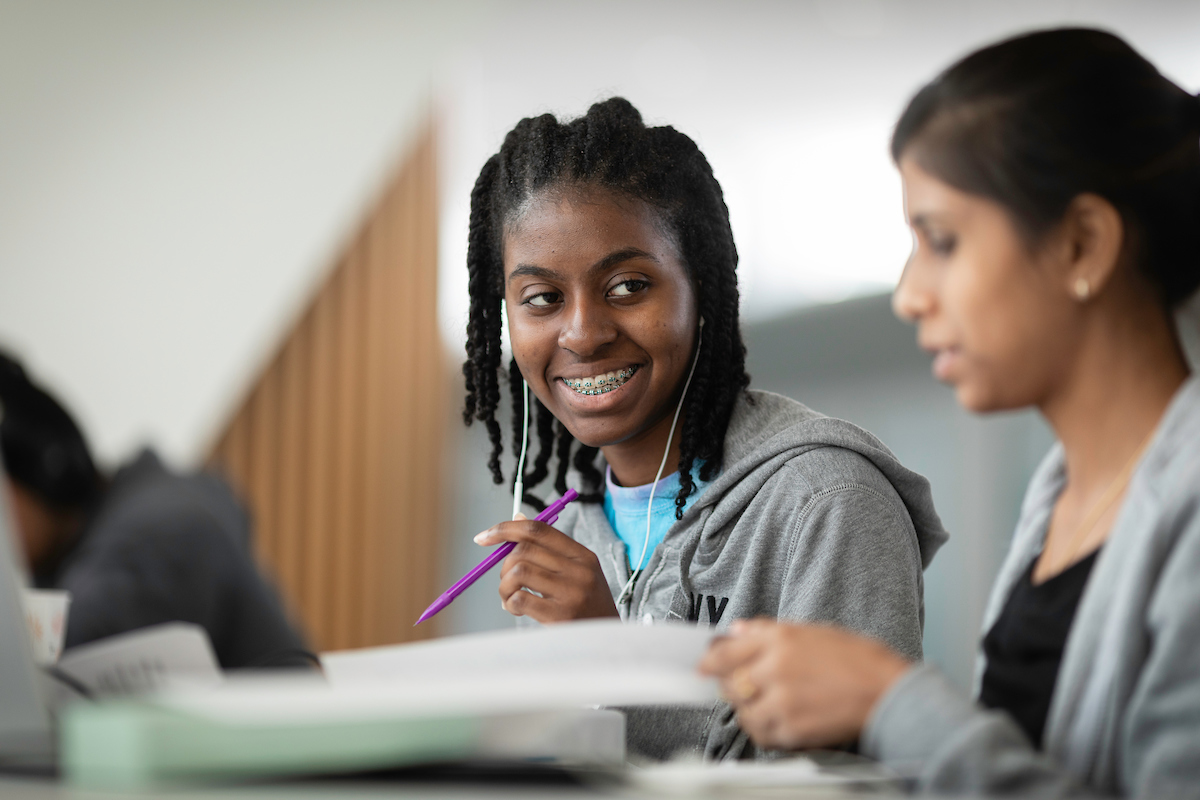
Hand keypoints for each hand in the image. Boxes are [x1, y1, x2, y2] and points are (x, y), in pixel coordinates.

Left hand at [474, 514, 618, 622]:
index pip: (539, 530)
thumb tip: (518, 517)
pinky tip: (516, 610)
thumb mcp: (577, 572)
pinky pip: (519, 599)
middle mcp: (579, 571)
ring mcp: (571, 593)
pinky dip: (509, 604)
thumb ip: (550, 548)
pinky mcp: (560, 616)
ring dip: (504, 586)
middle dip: (504, 565)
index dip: (506, 529)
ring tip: (509, 598)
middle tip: (506, 581)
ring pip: (518, 572)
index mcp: (583, 555)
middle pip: (524, 550)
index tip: (484, 537)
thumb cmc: (587, 605)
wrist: (607, 640)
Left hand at [698, 619, 910, 749]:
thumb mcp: (814, 631)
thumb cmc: (859, 660)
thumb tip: (737, 631)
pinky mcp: (792, 730)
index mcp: (780, 640)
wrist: (888, 693)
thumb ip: (770, 631)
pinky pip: (762, 734)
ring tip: (764, 704)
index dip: (709, 661)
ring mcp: (782, 702)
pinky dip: (763, 730)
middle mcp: (775, 668)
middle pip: (729, 683)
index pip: (725, 652)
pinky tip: (777, 721)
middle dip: (730, 686)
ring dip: (747, 710)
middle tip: (739, 686)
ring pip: (742, 712)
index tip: (704, 666)